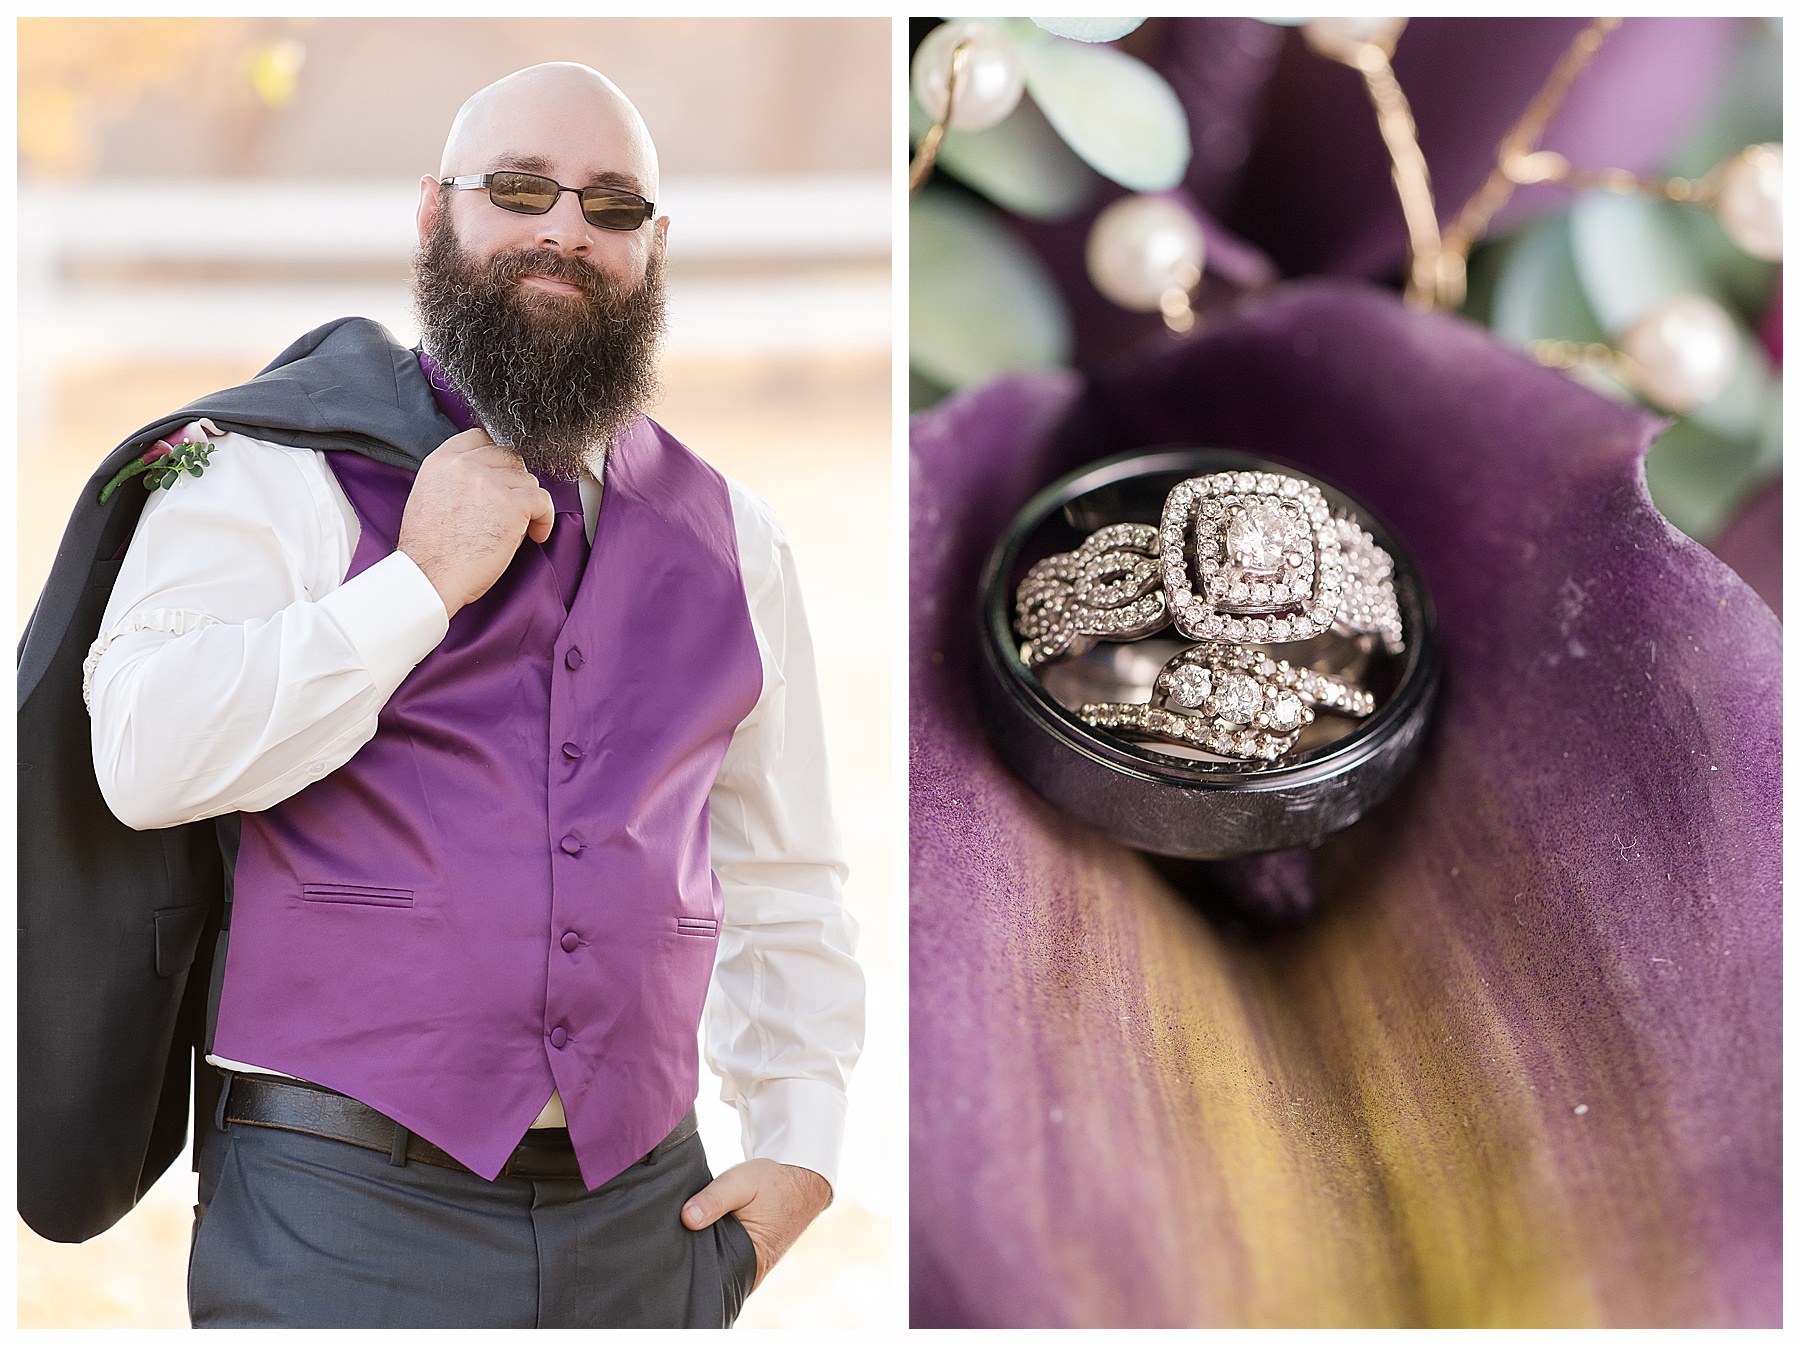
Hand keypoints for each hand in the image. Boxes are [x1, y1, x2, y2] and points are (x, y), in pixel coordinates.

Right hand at [396, 427, 554, 618]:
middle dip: (515, 480)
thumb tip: (486, 479)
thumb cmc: (429, 550)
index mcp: (441, 462)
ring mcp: (489, 482)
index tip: (502, 475)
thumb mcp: (429, 496)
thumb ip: (454, 479)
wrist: (429, 575)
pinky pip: (542, 500)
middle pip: (508, 456)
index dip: (496, 457)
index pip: (479, 438)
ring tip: (518, 526)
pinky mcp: (512, 504)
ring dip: (527, 502)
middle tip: (514, 504)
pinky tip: (536, 533)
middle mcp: (465, 465)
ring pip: (527, 479)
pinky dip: (544, 518)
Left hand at [680, 1159, 831, 1290]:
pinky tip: (709, 1230)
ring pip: (718, 1266)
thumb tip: (687, 1219)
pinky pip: (726, 1260)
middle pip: (710, 1272)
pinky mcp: (751, 1261)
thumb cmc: (774, 1182)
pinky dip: (716, 1247)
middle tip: (677, 1231)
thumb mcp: (740, 1183)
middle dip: (693, 1253)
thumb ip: (713, 1200)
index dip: (687, 1255)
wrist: (804, 1180)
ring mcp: (752, 1270)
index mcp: (750, 1263)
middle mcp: (752, 1275)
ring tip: (695, 1228)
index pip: (707, 1273)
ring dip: (705, 1249)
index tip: (672, 1239)